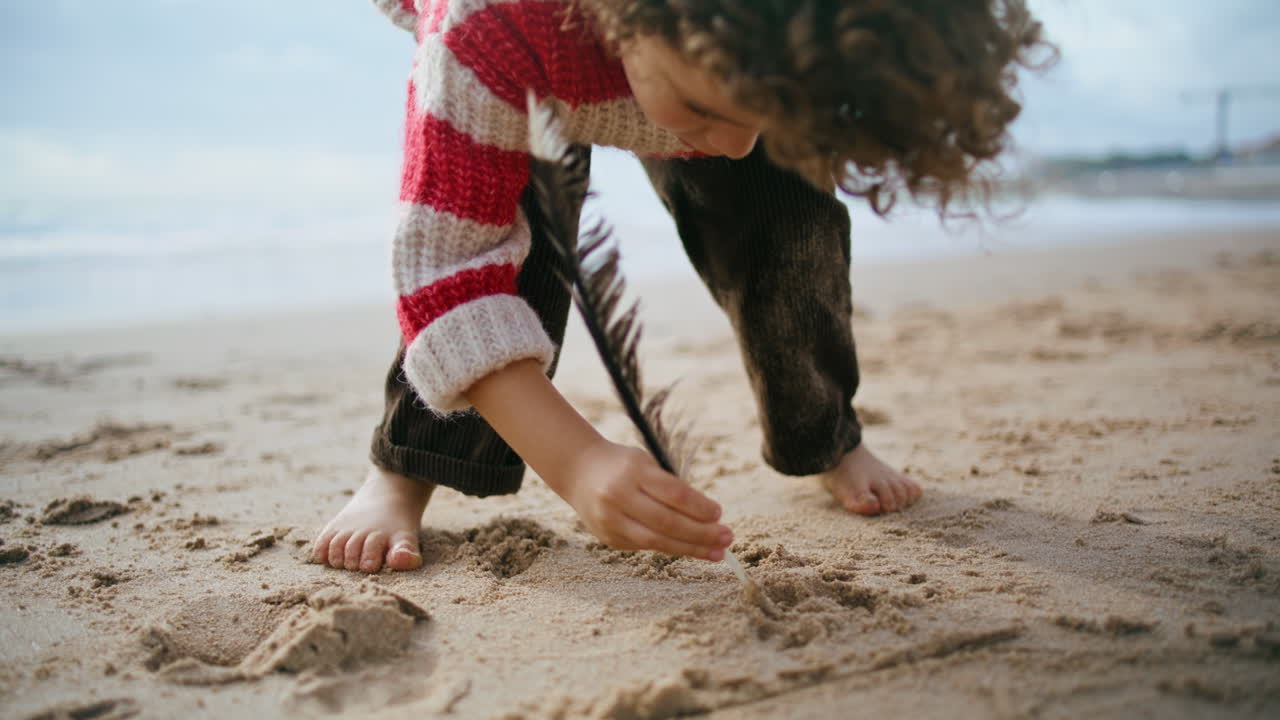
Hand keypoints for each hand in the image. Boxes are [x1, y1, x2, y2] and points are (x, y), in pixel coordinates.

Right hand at [561, 440, 732, 559]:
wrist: (578, 471)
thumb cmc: (623, 465)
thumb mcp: (646, 463)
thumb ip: (670, 488)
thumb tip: (708, 518)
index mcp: (632, 471)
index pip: (674, 494)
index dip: (699, 507)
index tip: (720, 514)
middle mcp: (618, 496)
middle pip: (667, 522)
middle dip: (702, 534)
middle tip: (727, 538)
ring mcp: (609, 520)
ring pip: (656, 541)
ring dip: (691, 549)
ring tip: (716, 553)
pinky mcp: (607, 537)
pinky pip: (644, 547)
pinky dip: (670, 548)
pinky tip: (689, 549)